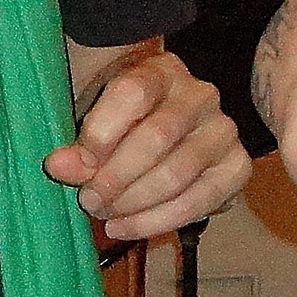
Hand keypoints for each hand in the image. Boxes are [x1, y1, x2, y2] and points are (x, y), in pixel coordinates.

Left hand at [46, 48, 251, 241]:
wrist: (158, 133)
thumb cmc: (118, 120)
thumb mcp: (92, 120)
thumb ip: (77, 142)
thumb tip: (58, 166)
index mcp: (161, 69)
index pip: (133, 93)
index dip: (100, 131)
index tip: (73, 162)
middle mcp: (200, 94)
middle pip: (156, 137)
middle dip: (115, 177)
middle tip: (88, 200)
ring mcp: (223, 130)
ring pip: (177, 174)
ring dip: (133, 204)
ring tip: (104, 215)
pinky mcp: (237, 167)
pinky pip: (201, 201)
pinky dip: (157, 221)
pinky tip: (126, 227)